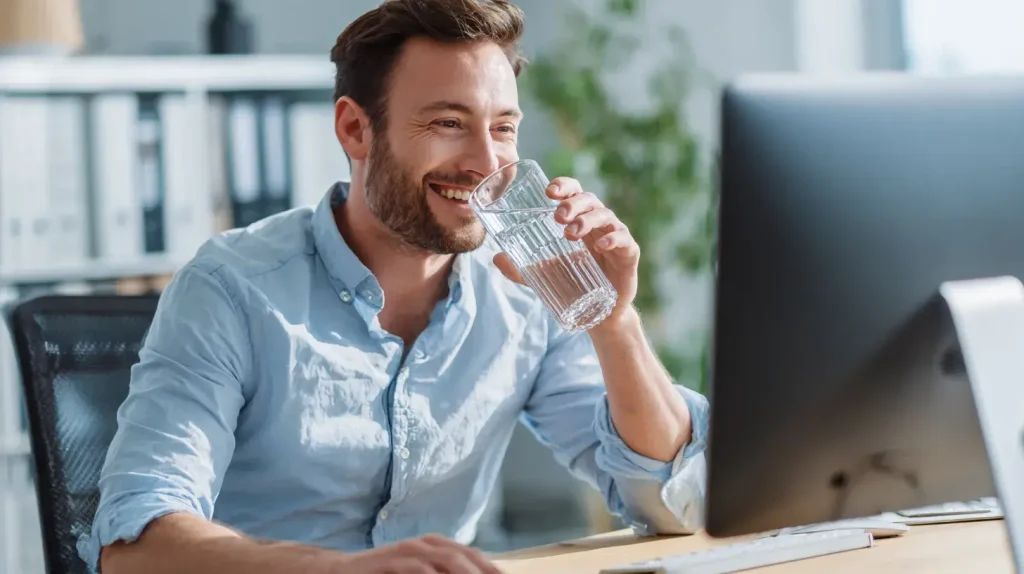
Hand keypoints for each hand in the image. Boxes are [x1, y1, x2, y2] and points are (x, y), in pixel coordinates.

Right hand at [332, 534, 501, 572]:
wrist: (337, 571)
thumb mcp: (417, 573)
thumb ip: (440, 572)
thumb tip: (472, 573)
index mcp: (436, 546)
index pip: (474, 556)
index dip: (493, 570)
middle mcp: (425, 544)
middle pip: (466, 557)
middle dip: (485, 572)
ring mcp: (408, 551)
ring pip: (448, 559)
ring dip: (467, 573)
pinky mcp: (391, 561)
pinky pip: (419, 570)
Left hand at [493, 176, 639, 323]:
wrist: (599, 313)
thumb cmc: (574, 284)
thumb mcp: (544, 274)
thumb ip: (520, 268)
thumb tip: (496, 258)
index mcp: (579, 220)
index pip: (574, 193)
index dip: (564, 186)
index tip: (549, 191)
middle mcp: (598, 223)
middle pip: (589, 200)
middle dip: (572, 204)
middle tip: (557, 217)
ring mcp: (615, 236)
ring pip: (605, 215)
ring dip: (587, 219)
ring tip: (570, 233)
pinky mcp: (628, 254)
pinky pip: (623, 240)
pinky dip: (613, 238)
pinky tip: (600, 245)